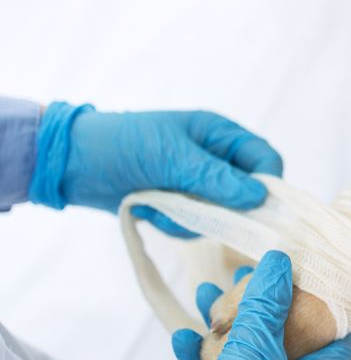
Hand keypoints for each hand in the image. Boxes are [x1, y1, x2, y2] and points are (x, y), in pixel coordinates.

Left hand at [28, 105, 282, 235]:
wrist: (73, 163)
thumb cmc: (125, 144)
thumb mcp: (173, 157)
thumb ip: (217, 178)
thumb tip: (260, 197)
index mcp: (220, 135)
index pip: (265, 159)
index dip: (268, 183)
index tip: (257, 207)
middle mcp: (216, 159)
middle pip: (248, 192)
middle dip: (225, 207)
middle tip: (202, 213)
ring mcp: (198, 184)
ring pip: (223, 214)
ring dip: (195, 218)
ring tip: (162, 207)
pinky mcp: (180, 205)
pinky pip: (197, 225)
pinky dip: (177, 224)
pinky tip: (152, 212)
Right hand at [135, 250, 350, 359]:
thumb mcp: (255, 352)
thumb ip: (266, 304)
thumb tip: (279, 261)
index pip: (335, 332)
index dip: (318, 300)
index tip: (297, 272)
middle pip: (288, 339)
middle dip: (260, 306)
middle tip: (240, 277)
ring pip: (251, 356)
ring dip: (228, 326)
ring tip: (205, 294)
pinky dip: (206, 358)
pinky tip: (181, 337)